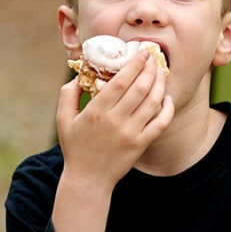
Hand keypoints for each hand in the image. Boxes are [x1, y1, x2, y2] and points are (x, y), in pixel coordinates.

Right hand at [57, 48, 171, 187]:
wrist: (88, 179)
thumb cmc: (75, 148)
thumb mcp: (63, 120)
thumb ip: (67, 94)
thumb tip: (78, 76)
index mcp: (96, 111)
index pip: (121, 81)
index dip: (134, 64)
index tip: (142, 52)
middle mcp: (116, 121)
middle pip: (140, 88)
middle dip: (150, 69)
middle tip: (154, 57)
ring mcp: (131, 133)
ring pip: (152, 103)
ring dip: (159, 84)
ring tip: (161, 72)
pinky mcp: (141, 145)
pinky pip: (160, 123)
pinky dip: (167, 109)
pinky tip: (167, 98)